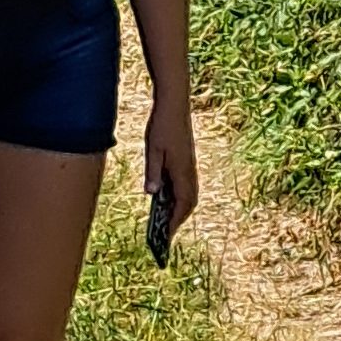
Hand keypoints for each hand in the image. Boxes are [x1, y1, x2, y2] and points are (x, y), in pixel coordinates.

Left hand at [143, 98, 197, 236]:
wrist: (174, 104)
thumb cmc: (162, 126)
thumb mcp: (153, 150)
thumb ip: (153, 173)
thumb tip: (152, 194)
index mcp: (182, 171)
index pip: (182, 204)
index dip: (174, 221)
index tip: (166, 236)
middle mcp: (189, 171)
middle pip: (188, 202)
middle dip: (178, 218)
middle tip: (165, 233)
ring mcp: (189, 165)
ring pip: (188, 193)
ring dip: (178, 207)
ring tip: (164, 219)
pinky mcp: (186, 160)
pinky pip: (184, 184)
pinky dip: (177, 195)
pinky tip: (164, 197)